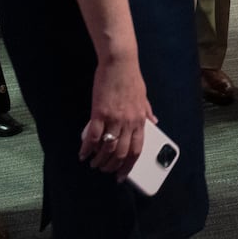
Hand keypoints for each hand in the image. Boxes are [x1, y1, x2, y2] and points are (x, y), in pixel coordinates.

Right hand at [79, 52, 153, 179]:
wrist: (119, 63)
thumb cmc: (131, 78)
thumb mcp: (144, 96)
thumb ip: (147, 112)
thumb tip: (155, 123)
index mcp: (140, 120)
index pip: (137, 150)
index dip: (129, 166)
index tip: (122, 175)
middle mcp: (128, 122)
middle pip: (121, 153)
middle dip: (112, 166)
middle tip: (104, 170)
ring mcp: (114, 118)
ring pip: (107, 148)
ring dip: (99, 160)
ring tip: (93, 163)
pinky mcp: (99, 113)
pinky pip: (92, 137)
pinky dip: (87, 148)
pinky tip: (83, 153)